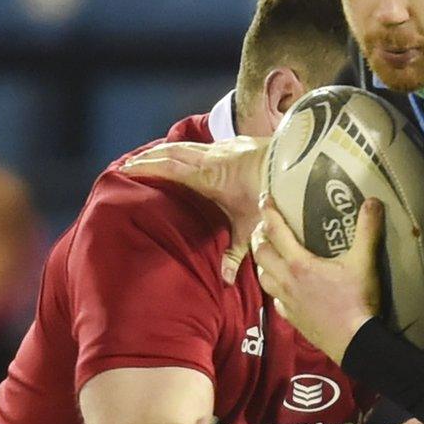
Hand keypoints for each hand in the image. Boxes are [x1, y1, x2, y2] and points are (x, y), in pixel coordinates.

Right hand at [121, 136, 268, 283]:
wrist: (298, 168)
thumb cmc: (272, 199)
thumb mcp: (252, 228)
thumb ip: (236, 252)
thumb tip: (224, 280)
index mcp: (206, 176)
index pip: (167, 168)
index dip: (145, 168)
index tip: (125, 170)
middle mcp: (210, 158)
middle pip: (171, 153)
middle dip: (149, 157)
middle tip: (129, 163)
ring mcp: (224, 148)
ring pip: (187, 146)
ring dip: (167, 150)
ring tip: (152, 156)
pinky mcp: (237, 143)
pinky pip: (205, 145)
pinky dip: (190, 149)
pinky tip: (190, 154)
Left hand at [253, 197, 381, 362]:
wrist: (354, 341)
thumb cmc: (356, 301)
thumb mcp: (364, 263)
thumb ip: (367, 230)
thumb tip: (373, 201)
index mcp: (299, 263)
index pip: (276, 231)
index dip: (268, 212)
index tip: (264, 197)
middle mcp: (286, 280)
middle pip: (261, 253)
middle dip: (260, 237)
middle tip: (266, 227)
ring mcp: (286, 301)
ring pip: (262, 276)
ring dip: (262, 262)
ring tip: (270, 255)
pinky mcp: (291, 318)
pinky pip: (275, 299)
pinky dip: (275, 288)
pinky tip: (284, 288)